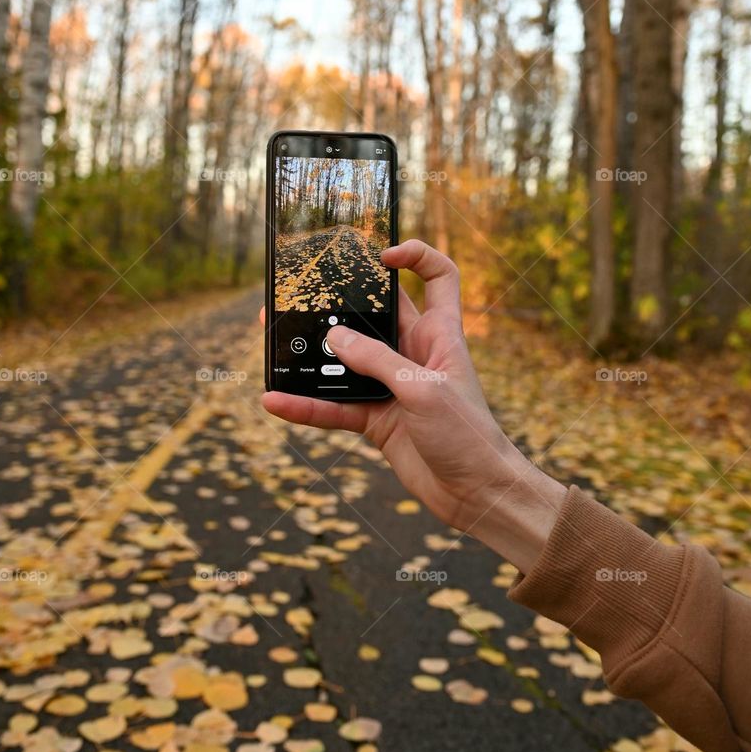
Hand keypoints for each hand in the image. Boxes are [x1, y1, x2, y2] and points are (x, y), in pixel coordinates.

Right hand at [260, 239, 565, 572]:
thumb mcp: (423, 391)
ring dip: (312, 356)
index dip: (416, 257)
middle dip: (337, 303)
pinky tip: (276, 401)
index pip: (438, 277)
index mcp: (439, 335)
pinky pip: (334, 407)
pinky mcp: (376, 420)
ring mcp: (392, 387)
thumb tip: (333, 336)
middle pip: (372, 316)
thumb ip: (378, 361)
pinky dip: (306, 406)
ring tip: (273, 342)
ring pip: (344, 362)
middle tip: (300, 293)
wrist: (477, 495)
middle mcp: (413, 354)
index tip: (383, 256)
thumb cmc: (469, 435)